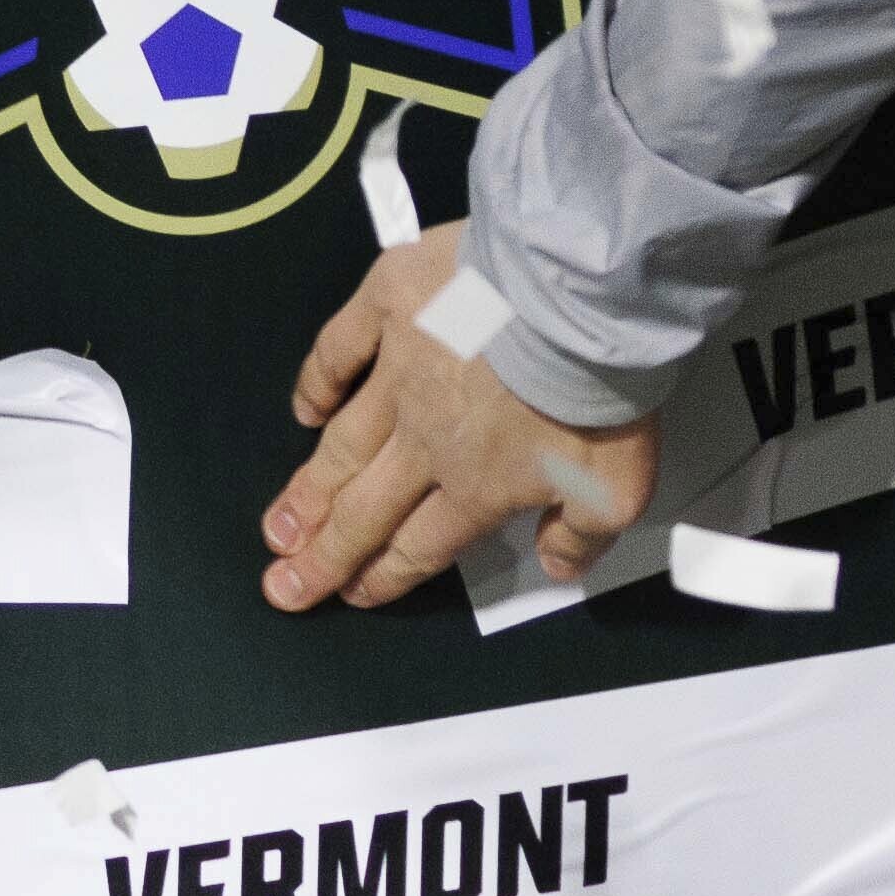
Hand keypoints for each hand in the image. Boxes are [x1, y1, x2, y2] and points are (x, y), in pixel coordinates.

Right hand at [263, 221, 655, 609]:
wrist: (576, 300)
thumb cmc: (597, 393)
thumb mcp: (617, 490)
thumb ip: (580, 537)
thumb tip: (554, 566)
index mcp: (475, 486)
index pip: (420, 545)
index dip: (383, 576)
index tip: (350, 595)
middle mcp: (423, 440)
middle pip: (365, 509)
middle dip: (322, 555)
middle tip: (283, 584)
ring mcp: (397, 371)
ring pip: (342, 444)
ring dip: (307, 490)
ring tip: (277, 524)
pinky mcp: (389, 306)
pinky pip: (338, 350)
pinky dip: (317, 383)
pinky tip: (303, 410)